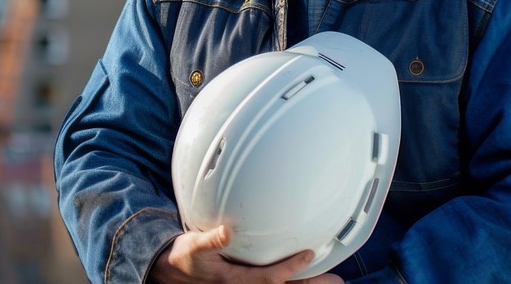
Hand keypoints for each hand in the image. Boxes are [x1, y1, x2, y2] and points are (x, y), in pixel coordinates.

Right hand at [147, 225, 337, 283]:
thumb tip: (227, 231)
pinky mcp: (248, 281)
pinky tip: (308, 275)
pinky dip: (293, 279)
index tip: (308, 256)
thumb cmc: (184, 258)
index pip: (266, 279)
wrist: (172, 273)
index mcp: (233, 280)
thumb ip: (210, 240)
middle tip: (338, 282)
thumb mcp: (192, 246)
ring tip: (333, 281)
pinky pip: (274, 283)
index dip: (288, 270)